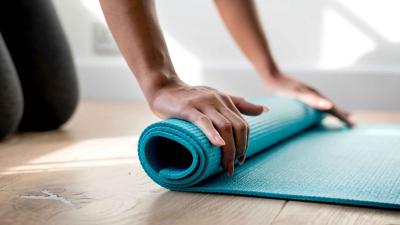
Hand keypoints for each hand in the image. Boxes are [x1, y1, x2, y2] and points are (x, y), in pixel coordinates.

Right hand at [149, 80, 267, 175]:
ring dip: (228, 149)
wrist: (165, 87)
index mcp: (225, 100)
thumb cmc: (191, 96)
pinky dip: (212, 134)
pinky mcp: (188, 108)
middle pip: (237, 127)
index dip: (245, 143)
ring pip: (224, 127)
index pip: (243, 125)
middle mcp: (218, 101)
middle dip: (239, 149)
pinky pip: (203, 122)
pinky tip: (218, 145)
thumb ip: (240, 104)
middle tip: (233, 166)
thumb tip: (265, 110)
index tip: (240, 159)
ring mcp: (203, 104)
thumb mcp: (218, 97)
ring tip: (226, 165)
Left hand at [267, 74, 353, 126]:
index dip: (342, 117)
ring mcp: (308, 94)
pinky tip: (318, 112)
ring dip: (333, 112)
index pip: (333, 109)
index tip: (352, 126)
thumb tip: (329, 106)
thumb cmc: (283, 87)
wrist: (272, 76)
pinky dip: (321, 110)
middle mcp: (314, 94)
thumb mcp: (298, 94)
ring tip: (341, 117)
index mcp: (316, 96)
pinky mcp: (300, 95)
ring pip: (324, 105)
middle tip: (352, 125)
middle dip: (341, 115)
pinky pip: (315, 105)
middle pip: (331, 107)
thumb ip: (313, 100)